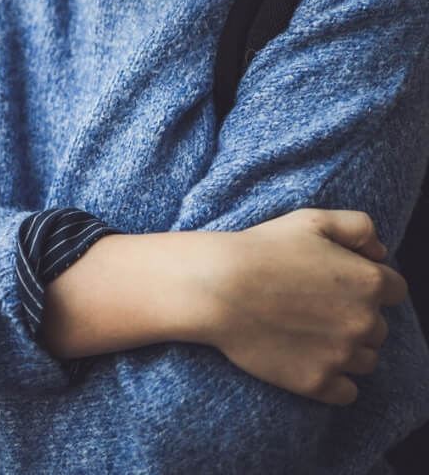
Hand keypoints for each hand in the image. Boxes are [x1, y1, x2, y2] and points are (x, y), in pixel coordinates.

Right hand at [192, 209, 406, 405]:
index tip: (335, 283)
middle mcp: (365, 322)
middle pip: (378, 327)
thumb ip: (358, 226)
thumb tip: (380, 253)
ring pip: (366, 360)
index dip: (364, 283)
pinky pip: (347, 392)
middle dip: (353, 316)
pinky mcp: (319, 383)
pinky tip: (307, 358)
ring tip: (305, 330)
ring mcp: (343, 356)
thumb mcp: (311, 219)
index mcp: (368, 282)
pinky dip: (333, 380)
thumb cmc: (262, 249)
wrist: (217, 286)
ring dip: (345, 348)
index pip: (393, 289)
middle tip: (312, 304)